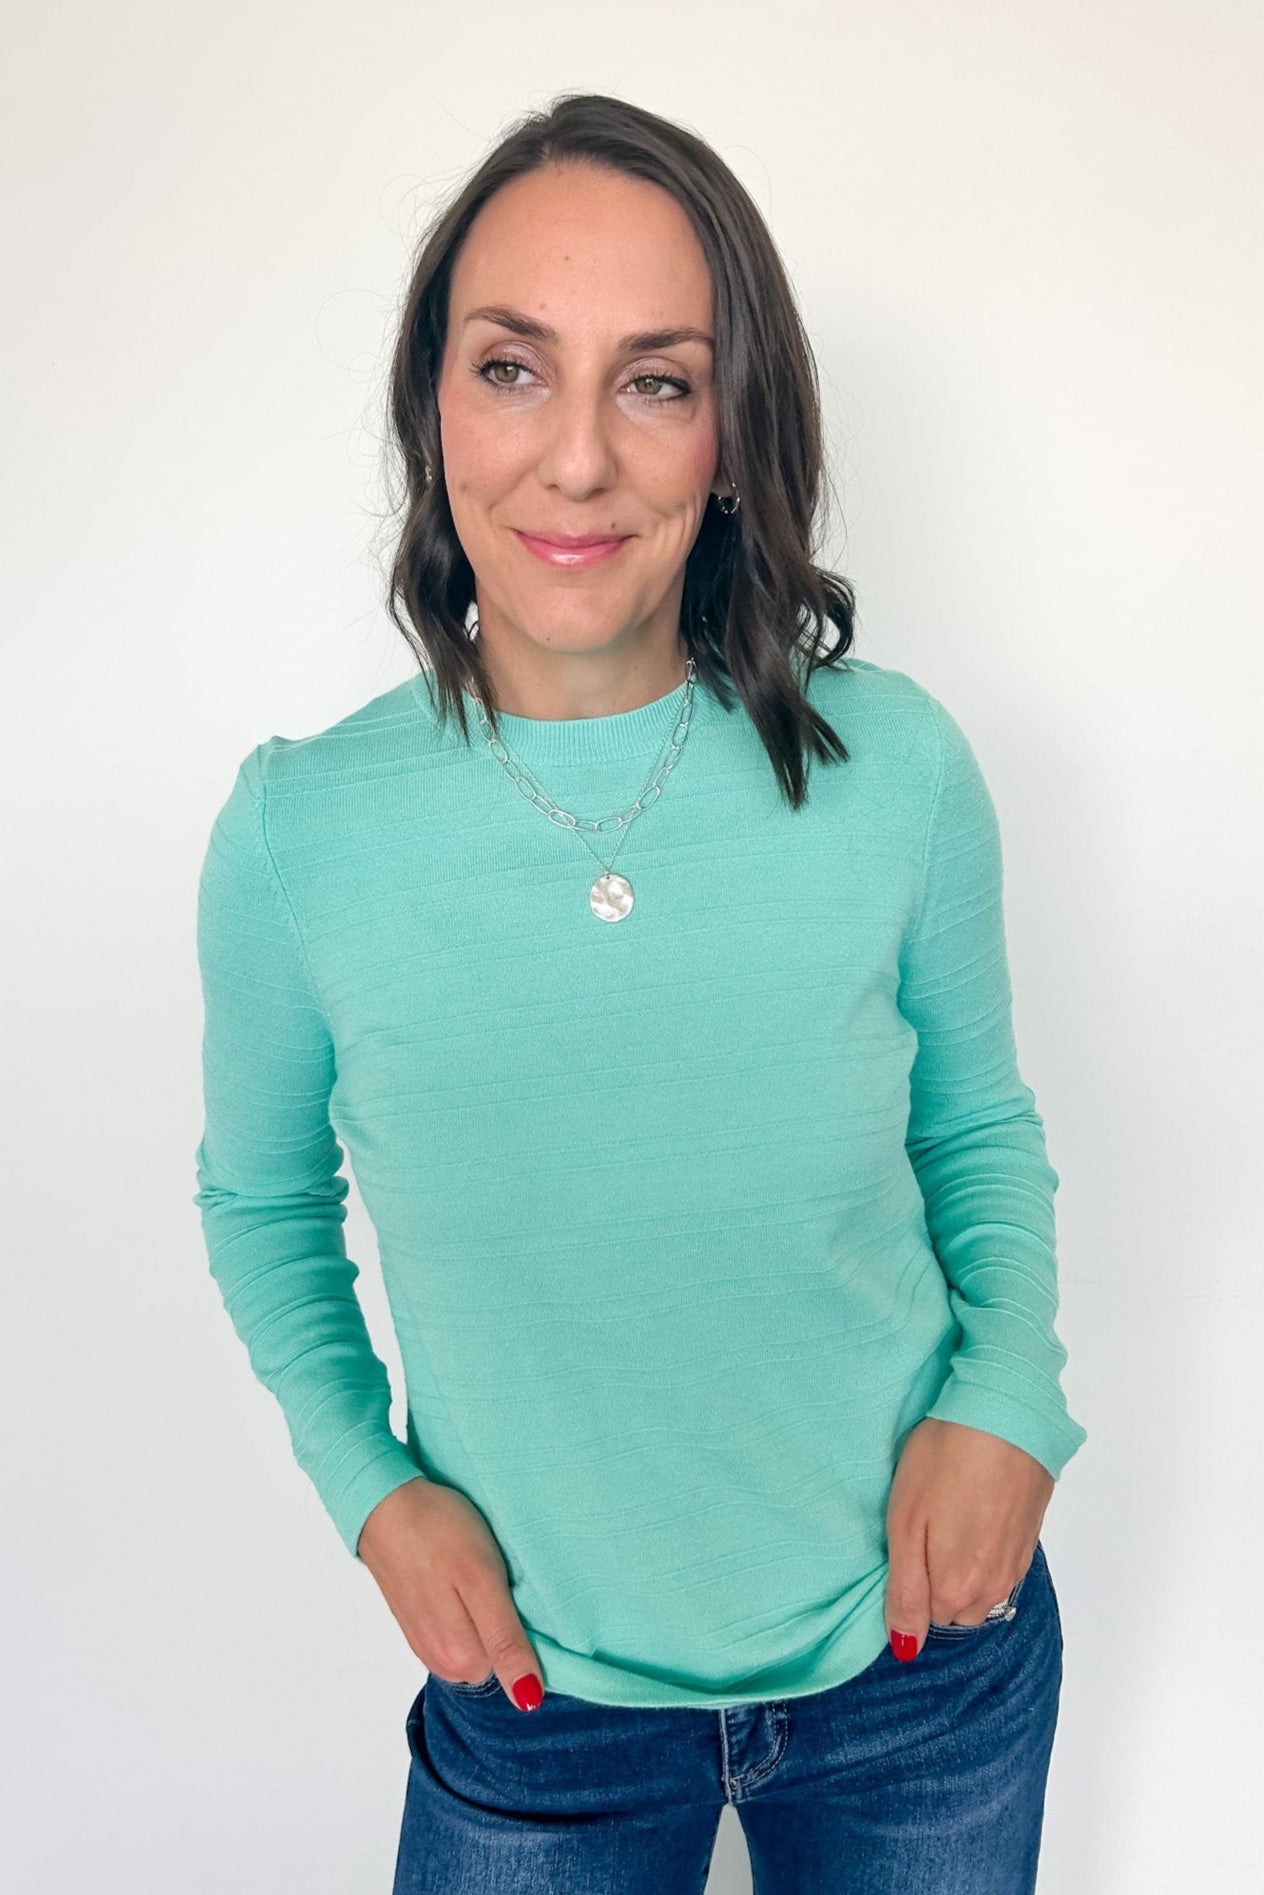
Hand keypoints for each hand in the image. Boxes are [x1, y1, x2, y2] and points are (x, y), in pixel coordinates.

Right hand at [356, 1478, 544, 1709]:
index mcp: (461, 1659)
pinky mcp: (417, 1622)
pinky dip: (463, 1606)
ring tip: (472, 1572)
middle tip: (492, 1576)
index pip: (518, 1664)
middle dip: (503, 1619)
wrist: (384, 1503)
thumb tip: (528, 1700)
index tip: (511, 1589)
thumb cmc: (439, 1531)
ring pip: (477, 1641)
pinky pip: (456, 1629)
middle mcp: (441, 1662)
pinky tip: (455, 1576)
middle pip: (496, 1655)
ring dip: (482, 1612)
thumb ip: (505, 1641)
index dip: (523, 1625)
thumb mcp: (483, 1581)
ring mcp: (425, 1643)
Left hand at [884, 1418, 1053, 1659]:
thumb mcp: (904, 1524)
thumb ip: (904, 1592)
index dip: (910, 1581)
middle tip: (926, 1527)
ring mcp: (1016, 1564)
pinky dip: (985, 1549)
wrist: (1004, 1414)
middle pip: (955, 1607)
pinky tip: (975, 1511)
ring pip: (981, 1589)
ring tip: (950, 1516)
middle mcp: (992, 1588)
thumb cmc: (943, 1462)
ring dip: (963, 1567)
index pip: (925, 1617)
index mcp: (956, 1591)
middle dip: (937, 1580)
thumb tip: (905, 1647)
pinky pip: (1001, 1565)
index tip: (907, 1542)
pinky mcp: (1030, 1537)